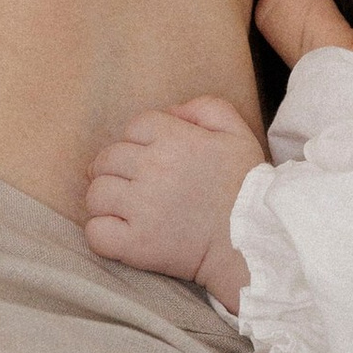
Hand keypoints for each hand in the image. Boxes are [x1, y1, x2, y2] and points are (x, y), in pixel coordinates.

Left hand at [84, 95, 260, 309]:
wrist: (256, 244)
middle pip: (107, 158)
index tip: (150, 159)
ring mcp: (142, 207)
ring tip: (127, 210)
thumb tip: (171, 111)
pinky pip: (96, 232)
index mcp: (175, 139)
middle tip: (133, 186)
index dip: (139, 141)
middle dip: (116, 170)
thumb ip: (206, 108)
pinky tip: (121, 233)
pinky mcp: (137, 244)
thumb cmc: (249, 189)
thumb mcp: (238, 134)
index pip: (135, 127)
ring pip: (96, 194)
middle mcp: (154, 168)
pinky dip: (102, 233)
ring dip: (106, 201)